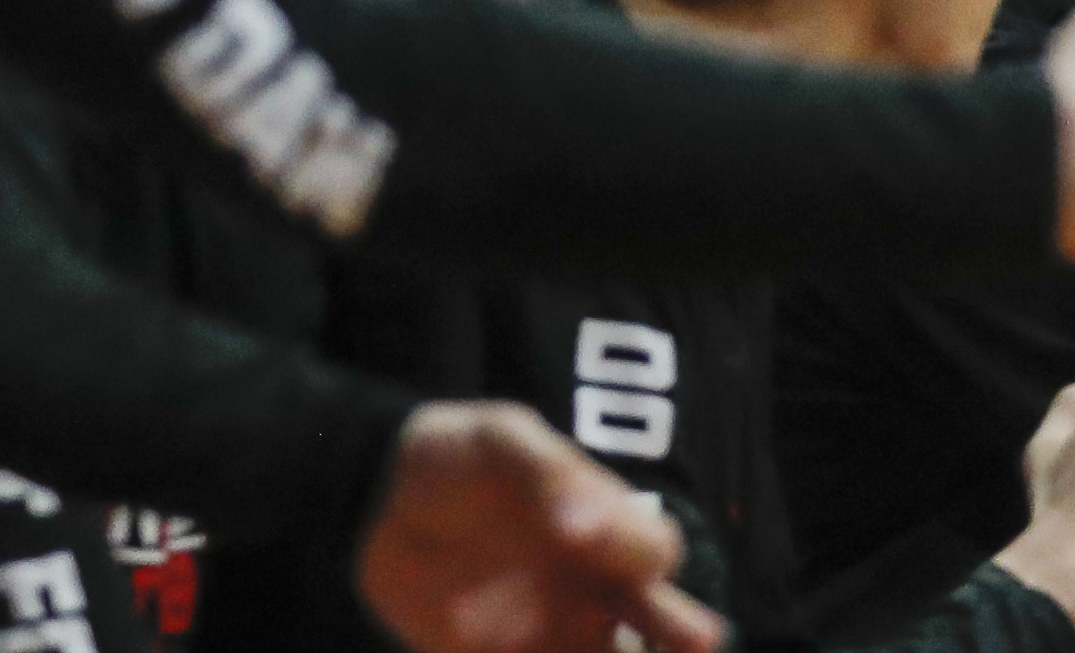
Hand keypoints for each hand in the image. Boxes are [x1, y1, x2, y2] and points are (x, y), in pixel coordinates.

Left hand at [356, 403, 720, 652]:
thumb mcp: (502, 441)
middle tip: (695, 640)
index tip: (580, 535)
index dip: (632, 546)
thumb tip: (584, 524)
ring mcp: (557, 632)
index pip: (651, 550)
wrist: (379, 503)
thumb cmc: (457, 458)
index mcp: (604, 528)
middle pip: (657, 623)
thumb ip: (549, 473)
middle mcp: (594, 587)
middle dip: (679, 635)